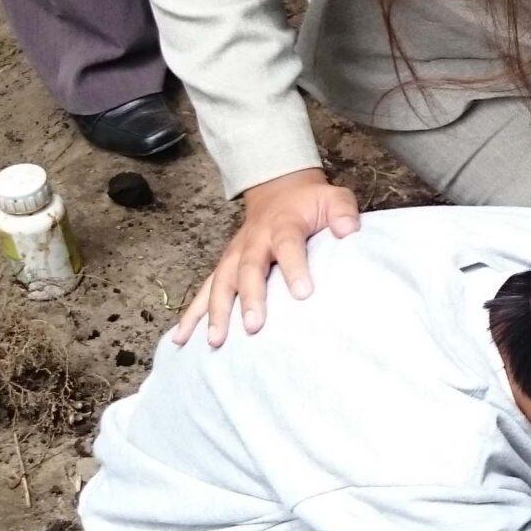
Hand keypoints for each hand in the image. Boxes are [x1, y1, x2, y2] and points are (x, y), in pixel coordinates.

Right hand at [172, 168, 360, 345]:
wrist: (279, 190)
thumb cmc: (311, 202)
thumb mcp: (333, 198)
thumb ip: (342, 212)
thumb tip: (349, 231)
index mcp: (284, 224)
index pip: (288, 245)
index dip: (294, 267)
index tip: (303, 294)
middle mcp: (254, 240)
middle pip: (249, 269)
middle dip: (250, 298)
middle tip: (254, 327)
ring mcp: (235, 254)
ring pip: (222, 283)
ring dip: (216, 312)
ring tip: (215, 340)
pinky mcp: (224, 266)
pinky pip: (205, 291)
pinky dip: (192, 314)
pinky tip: (181, 338)